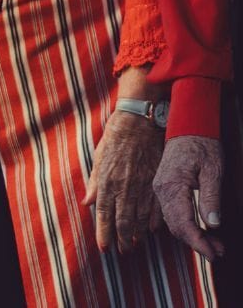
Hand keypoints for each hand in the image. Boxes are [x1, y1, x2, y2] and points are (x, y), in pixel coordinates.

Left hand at [82, 110, 163, 252]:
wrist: (139, 121)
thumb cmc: (116, 137)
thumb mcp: (99, 156)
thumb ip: (94, 181)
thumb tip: (87, 202)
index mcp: (108, 181)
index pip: (104, 214)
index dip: (104, 233)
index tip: (104, 248)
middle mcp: (125, 187)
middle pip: (124, 222)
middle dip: (123, 240)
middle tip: (123, 251)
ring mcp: (143, 186)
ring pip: (141, 219)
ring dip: (138, 235)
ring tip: (135, 244)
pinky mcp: (158, 183)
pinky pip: (157, 209)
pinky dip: (154, 222)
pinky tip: (152, 230)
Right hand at [153, 135, 224, 260]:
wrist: (188, 125)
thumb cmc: (201, 144)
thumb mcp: (213, 170)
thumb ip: (211, 197)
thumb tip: (212, 224)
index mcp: (172, 185)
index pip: (183, 223)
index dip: (199, 242)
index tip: (213, 253)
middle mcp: (162, 188)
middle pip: (176, 226)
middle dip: (197, 243)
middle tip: (219, 252)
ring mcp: (161, 188)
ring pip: (174, 222)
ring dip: (193, 236)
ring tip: (215, 244)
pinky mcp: (164, 187)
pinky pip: (172, 212)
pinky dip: (187, 225)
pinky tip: (201, 230)